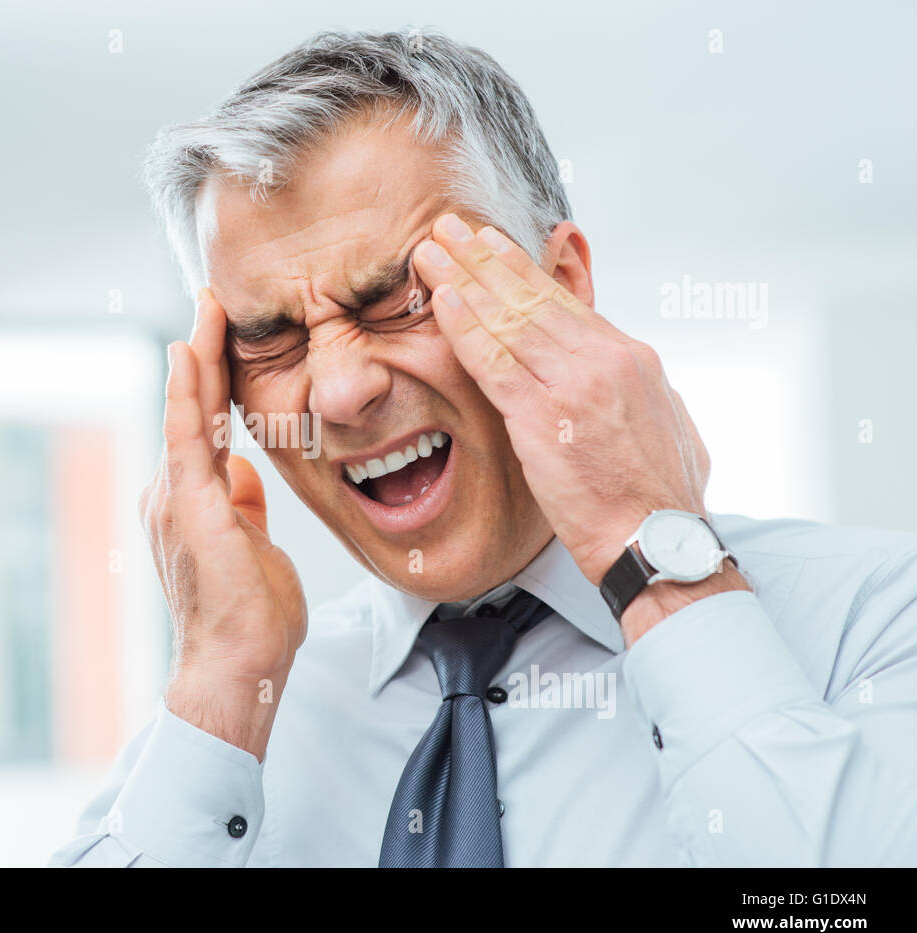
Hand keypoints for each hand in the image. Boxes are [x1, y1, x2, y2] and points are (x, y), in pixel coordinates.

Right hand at [140, 289, 306, 759]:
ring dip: (198, 357)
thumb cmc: (250, 620)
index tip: (220, 336)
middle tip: (213, 299)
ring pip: (186, 413)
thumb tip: (244, 472)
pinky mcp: (190, 508)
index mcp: (190, 503)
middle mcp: (172, 495)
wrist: (238, 668)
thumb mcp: (254, 548)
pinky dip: (185, 392)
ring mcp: (175, 500)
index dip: (210, 380)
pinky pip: (186, 437)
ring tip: (209, 307)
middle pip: (189, 409)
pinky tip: (188, 353)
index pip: (202, 426)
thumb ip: (243, 506)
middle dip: (202, 353)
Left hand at [412, 213, 744, 634]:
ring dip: (464, 279)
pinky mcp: (546, 416)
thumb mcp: (663, 426)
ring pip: (509, 318)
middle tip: (450, 226)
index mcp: (632, 358)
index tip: (491, 246)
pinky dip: (465, 327)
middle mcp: (606, 359)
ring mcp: (576, 384)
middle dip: (485, 258)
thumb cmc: (658, 499)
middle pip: (532, 297)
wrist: (659, 543)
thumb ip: (632, 392)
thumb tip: (622, 378)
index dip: (521, 271)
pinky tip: (440, 301)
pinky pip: (494, 360)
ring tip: (431, 250)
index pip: (564, 303)